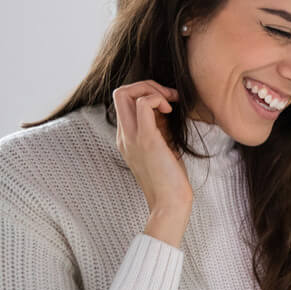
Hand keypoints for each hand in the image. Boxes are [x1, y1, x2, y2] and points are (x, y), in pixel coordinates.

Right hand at [112, 81, 192, 244]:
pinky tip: (170, 111)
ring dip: (152, 89)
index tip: (168, 103)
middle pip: (120, 92)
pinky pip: (143, 103)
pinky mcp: (146, 140)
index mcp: (126, 138)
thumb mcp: (162, 146)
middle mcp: (124, 136)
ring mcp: (131, 137)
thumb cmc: (170, 178)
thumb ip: (159, 126)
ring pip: (125, 92)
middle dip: (147, 85)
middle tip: (170, 98)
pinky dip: (157, 99)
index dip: (146, 94)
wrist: (170, 203)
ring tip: (170, 103)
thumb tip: (165, 106)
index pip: (124, 102)